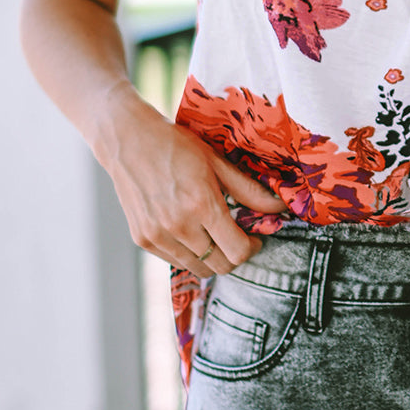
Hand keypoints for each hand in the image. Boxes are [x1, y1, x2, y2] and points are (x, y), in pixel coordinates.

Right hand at [94, 85, 287, 277]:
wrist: (128, 140)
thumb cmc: (176, 145)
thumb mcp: (217, 162)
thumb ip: (249, 190)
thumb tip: (281, 208)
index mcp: (201, 204)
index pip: (237, 251)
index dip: (252, 247)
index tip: (254, 237)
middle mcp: (178, 225)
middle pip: (220, 266)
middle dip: (234, 255)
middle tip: (237, 237)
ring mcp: (157, 235)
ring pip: (198, 268)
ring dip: (212, 257)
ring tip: (213, 233)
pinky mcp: (142, 239)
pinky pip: (176, 261)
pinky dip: (189, 254)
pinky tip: (190, 230)